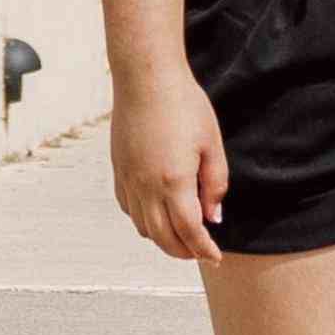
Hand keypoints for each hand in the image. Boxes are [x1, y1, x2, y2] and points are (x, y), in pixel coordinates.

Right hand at [108, 66, 230, 260]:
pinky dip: (143, 220)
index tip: (216, 257)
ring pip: (142, 227)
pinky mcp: (118, 170)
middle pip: (163, 238)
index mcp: (174, 181)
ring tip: (181, 235)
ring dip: (163, 238)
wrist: (146, 78)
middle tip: (201, 252)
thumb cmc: (184, 105)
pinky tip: (157, 212)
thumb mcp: (211, 144)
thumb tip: (214, 217)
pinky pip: (128, 208)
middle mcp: (146, 186)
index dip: (204, 250)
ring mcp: (128, 179)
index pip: (189, 232)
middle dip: (184, 252)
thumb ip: (214, 185)